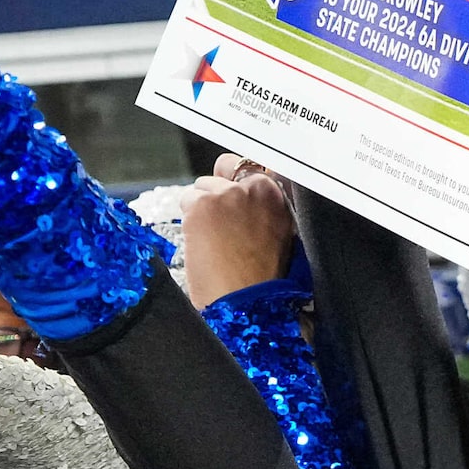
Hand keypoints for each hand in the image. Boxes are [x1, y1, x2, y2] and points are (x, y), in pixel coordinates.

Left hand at [181, 157, 294, 307]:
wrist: (247, 302)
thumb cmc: (263, 281)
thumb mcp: (280, 236)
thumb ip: (266, 208)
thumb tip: (245, 197)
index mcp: (279, 195)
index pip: (252, 166)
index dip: (237, 183)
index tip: (233, 199)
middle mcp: (257, 188)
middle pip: (225, 170)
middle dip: (218, 191)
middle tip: (220, 224)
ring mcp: (228, 194)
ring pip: (202, 186)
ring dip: (202, 207)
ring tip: (213, 240)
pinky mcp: (203, 204)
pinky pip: (187, 199)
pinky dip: (189, 220)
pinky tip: (202, 242)